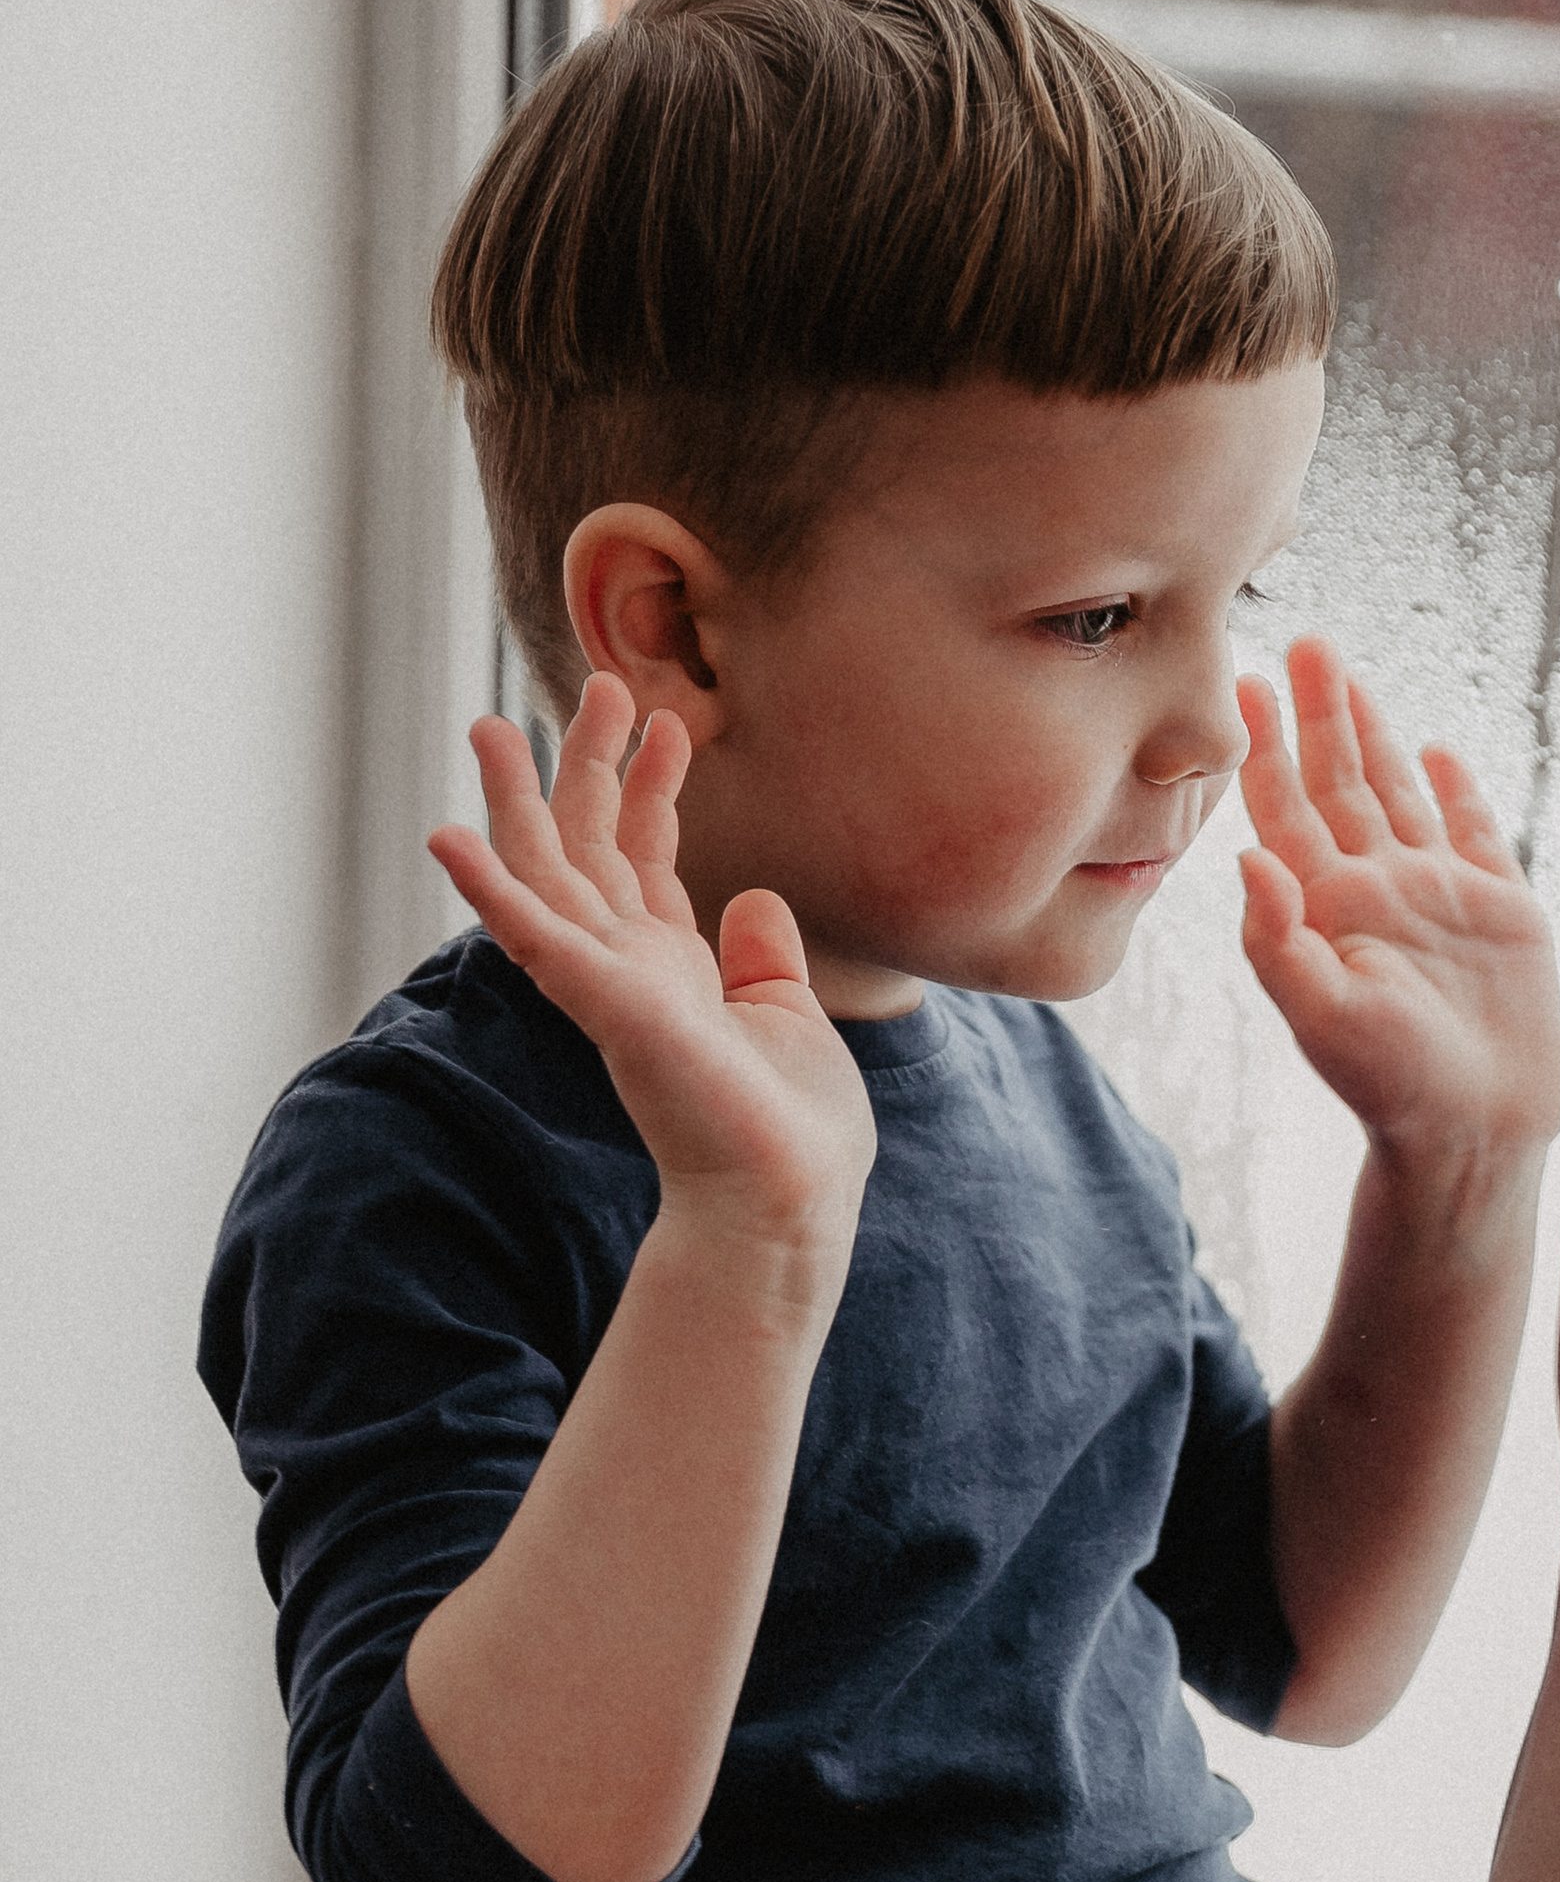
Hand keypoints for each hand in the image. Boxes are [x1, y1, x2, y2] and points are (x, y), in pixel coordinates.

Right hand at [429, 674, 874, 1294]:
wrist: (790, 1203)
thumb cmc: (791, 1134)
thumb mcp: (788, 1018)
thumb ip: (761, 959)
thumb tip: (753, 900)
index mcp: (670, 972)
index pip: (646, 859)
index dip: (652, 785)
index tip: (665, 717)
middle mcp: (628, 972)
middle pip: (588, 849)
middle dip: (585, 764)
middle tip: (597, 679)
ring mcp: (609, 988)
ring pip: (546, 875)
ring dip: (513, 803)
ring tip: (488, 724)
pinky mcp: (605, 1007)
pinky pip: (533, 938)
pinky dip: (490, 888)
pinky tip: (446, 836)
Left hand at [1237, 638, 1559, 1171]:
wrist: (1475, 1136)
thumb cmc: (1393, 1089)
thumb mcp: (1325, 1018)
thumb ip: (1279, 941)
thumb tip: (1245, 857)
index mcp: (1327, 910)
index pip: (1286, 812)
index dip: (1265, 748)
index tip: (1242, 682)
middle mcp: (1376, 892)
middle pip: (1340, 783)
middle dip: (1321, 712)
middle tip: (1301, 639)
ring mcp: (1438, 897)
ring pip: (1399, 794)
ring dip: (1375, 733)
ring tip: (1349, 673)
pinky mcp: (1500, 911)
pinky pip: (1474, 832)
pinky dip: (1455, 790)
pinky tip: (1437, 753)